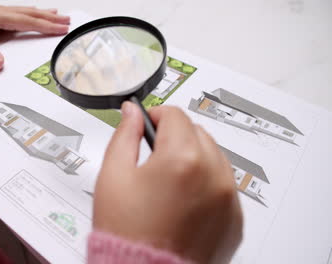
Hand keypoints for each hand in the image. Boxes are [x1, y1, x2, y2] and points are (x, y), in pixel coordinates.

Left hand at [0, 3, 69, 71]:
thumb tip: (0, 65)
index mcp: (4, 18)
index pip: (31, 23)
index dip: (48, 26)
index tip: (62, 29)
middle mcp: (6, 12)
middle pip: (35, 15)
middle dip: (53, 19)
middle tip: (68, 21)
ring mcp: (4, 11)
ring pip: (30, 11)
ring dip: (46, 14)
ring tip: (59, 15)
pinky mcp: (1, 12)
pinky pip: (24, 11)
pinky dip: (35, 12)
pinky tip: (37, 12)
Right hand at [93, 102, 242, 263]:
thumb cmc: (127, 233)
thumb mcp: (113, 175)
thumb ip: (125, 135)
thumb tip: (132, 114)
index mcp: (182, 159)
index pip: (174, 115)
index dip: (155, 115)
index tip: (148, 124)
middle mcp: (213, 176)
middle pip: (197, 133)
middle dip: (175, 137)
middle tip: (154, 157)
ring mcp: (228, 199)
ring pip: (213, 157)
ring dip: (193, 159)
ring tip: (169, 183)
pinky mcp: (235, 219)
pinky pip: (224, 185)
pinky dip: (206, 184)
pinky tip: (184, 200)